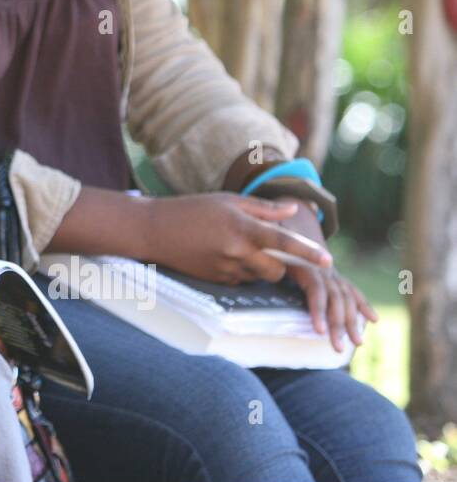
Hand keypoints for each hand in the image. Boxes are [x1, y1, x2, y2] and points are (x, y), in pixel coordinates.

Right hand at [142, 192, 332, 284]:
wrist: (154, 230)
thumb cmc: (192, 209)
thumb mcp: (228, 201)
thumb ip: (262, 209)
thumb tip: (292, 209)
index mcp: (241, 228)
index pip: (282, 241)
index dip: (306, 251)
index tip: (327, 259)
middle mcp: (236, 252)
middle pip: (277, 269)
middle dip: (280, 264)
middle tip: (268, 249)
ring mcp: (226, 269)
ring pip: (260, 276)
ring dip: (260, 267)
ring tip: (237, 248)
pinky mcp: (217, 281)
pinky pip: (242, 281)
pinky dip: (242, 271)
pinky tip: (222, 256)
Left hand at [279, 200, 377, 351]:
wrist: (288, 219)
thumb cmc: (270, 237)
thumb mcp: (266, 246)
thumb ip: (264, 258)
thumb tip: (259, 268)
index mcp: (304, 264)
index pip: (315, 289)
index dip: (318, 309)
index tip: (318, 330)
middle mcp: (322, 269)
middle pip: (335, 298)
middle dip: (338, 324)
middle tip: (339, 347)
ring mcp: (331, 273)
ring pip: (346, 297)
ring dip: (353, 321)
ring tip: (358, 343)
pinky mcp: (334, 276)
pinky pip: (351, 289)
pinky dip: (363, 304)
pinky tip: (374, 320)